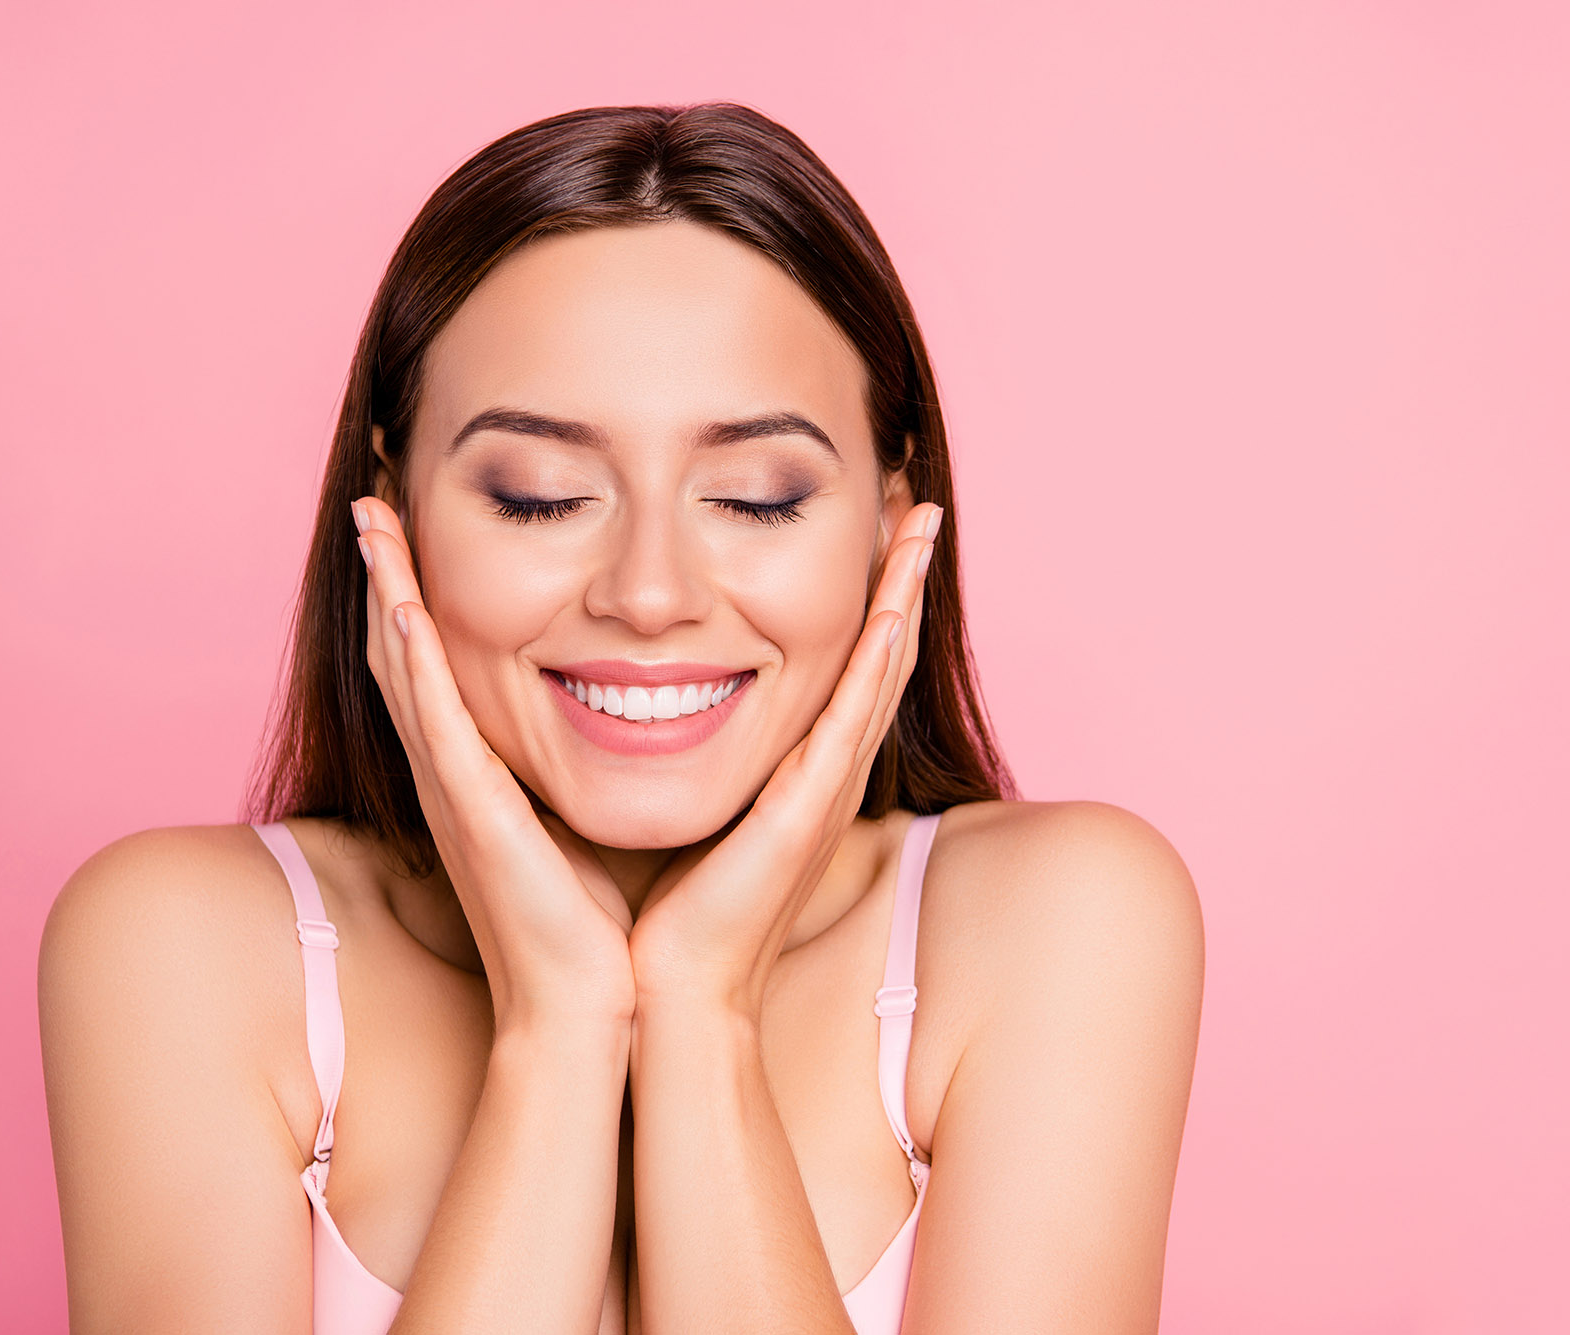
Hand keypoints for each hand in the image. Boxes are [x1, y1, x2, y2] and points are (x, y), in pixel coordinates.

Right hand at [353, 496, 635, 1028]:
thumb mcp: (585, 822)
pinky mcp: (471, 813)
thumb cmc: (599, 926)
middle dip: (386, 571)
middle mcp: (454, 774)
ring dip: (385, 588)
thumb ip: (588, 767)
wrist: (589, 1008)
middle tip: (373, 492)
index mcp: (482, 775)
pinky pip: (434, 720)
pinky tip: (401, 605)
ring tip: (372, 513)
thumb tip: (635, 713)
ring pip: (405, 668)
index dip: (418, 593)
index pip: (439, 665)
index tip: (415, 521)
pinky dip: (413, 658)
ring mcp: (454, 791)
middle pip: (403, 651)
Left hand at [624, 500, 942, 1019]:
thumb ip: (682, 752)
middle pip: (878, 652)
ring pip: (879, 669)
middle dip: (900, 573)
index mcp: (797, 769)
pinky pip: (852, 718)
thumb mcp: (686, 806)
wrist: (669, 994)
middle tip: (918, 500)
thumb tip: (647, 698)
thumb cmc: (666, 913)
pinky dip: (877, 658)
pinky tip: (893, 603)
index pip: (842, 662)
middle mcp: (824, 772)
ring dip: (904, 591)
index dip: (867, 593)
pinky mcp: (808, 811)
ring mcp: (825, 789)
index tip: (872, 522)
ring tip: (921, 518)